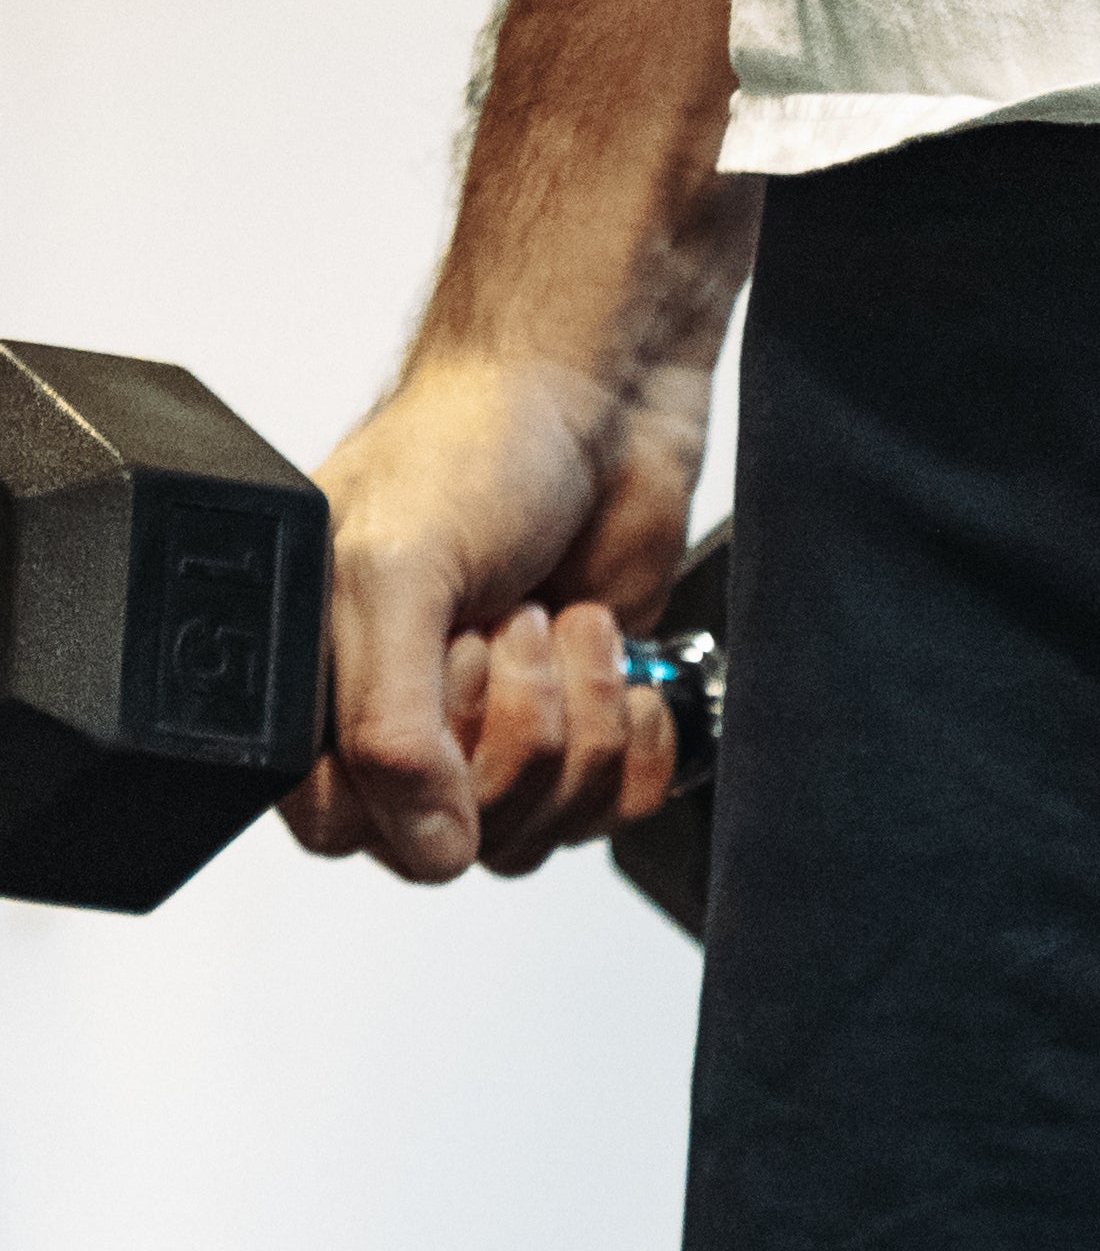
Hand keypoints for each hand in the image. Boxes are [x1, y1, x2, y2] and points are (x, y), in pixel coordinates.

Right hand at [279, 346, 712, 884]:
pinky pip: (610, 815)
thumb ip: (386, 724)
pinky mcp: (578, 738)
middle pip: (450, 843)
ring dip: (575, 723)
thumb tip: (429, 847)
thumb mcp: (391, 573)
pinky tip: (619, 662)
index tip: (441, 669)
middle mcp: (397, 726)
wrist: (594, 403)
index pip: (341, 827)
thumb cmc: (470, 449)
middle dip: (507, 730)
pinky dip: (634, 741)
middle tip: (508, 620)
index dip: (404, 775)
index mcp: (315, 687)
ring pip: (536, 834)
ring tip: (558, 618)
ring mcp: (489, 738)